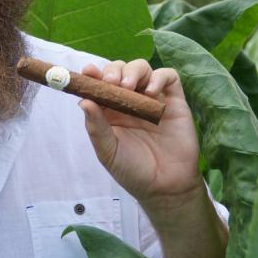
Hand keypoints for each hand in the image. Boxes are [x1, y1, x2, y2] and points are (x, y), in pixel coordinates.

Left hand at [79, 60, 204, 211]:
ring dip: (133, 71)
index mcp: (109, 109)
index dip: (93, 75)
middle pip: (119, 70)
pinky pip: (169, 77)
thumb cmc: (132, 170)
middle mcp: (129, 100)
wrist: (166, 188)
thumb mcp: (108, 151)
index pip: (99, 83)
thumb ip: (96, 126)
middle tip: (112, 82)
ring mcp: (152, 99)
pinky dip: (159, 77)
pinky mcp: (174, 102)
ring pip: (141, 68)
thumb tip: (83, 101)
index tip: (88, 72)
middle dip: (113, 71)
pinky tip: (151, 91)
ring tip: (128, 85)